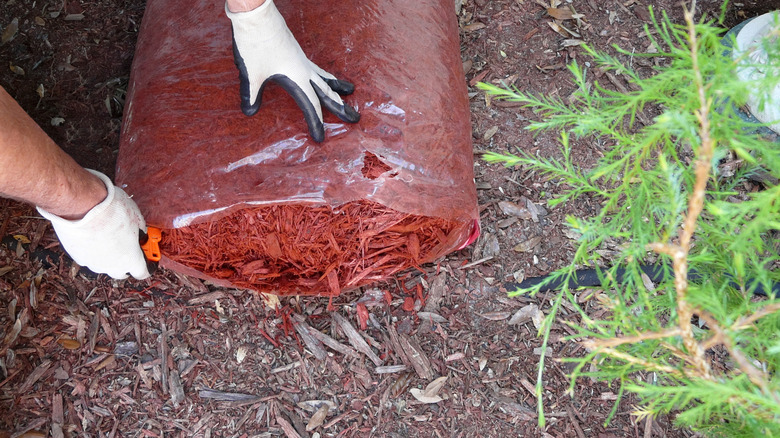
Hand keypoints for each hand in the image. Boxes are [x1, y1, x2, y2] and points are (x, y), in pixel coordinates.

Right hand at [37, 170, 150, 279]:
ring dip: (109, 257)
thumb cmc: (112, 210)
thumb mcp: (137, 218)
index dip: (147, 266)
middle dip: (127, 263)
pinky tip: (94, 237)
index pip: (142, 273)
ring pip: (104, 266)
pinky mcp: (77, 256)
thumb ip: (140, 231)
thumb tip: (140, 234)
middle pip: (122, 272)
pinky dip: (93, 250)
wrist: (81, 205)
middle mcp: (111, 267)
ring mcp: (93, 263)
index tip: (148, 260)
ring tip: (110, 239)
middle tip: (129, 248)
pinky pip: (89, 258)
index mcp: (130, 259)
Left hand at [226, 0, 359, 141]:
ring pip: (325, 78)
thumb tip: (249, 112)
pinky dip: (325, 77)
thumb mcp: (251, 73)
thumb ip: (251, 94)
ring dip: (337, 88)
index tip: (320, 138)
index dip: (316, 123)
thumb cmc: (255, 44)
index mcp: (297, 78)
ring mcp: (302, 60)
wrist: (257, 16)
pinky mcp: (297, 53)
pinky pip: (317, 69)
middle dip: (341, 107)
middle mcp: (304, 70)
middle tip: (355, 118)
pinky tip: (324, 77)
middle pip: (327, 92)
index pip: (311, 105)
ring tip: (350, 91)